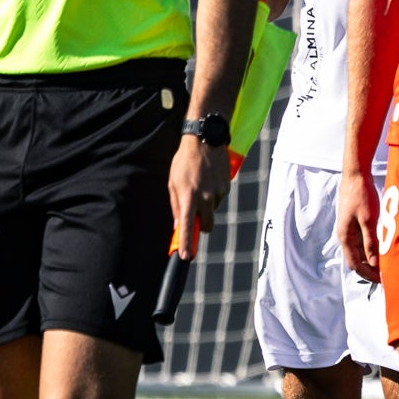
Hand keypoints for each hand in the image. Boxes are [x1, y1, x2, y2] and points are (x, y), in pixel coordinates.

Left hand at [167, 133, 228, 255]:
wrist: (205, 142)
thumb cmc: (184, 162)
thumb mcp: (173, 183)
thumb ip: (176, 205)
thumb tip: (178, 223)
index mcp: (189, 198)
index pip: (187, 226)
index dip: (187, 243)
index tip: (186, 256)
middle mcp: (205, 198)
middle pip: (206, 225)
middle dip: (201, 226)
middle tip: (195, 217)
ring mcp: (218, 193)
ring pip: (212, 210)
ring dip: (206, 206)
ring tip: (199, 185)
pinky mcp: (226, 187)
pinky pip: (218, 198)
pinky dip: (213, 195)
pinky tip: (208, 180)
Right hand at [336, 170, 381, 283]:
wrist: (355, 176)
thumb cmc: (361, 196)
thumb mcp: (369, 220)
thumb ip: (371, 242)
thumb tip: (374, 263)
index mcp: (345, 237)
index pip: (355, 264)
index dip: (367, 275)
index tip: (381, 281)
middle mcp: (345, 236)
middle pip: (357, 260)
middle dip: (370, 270)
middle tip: (387, 276)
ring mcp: (350, 230)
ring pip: (361, 251)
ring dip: (372, 260)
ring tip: (388, 266)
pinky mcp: (356, 224)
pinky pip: (364, 242)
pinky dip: (373, 249)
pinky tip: (384, 250)